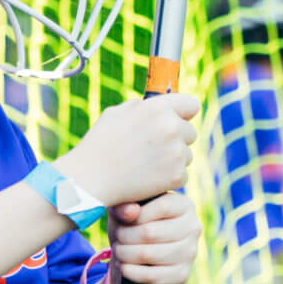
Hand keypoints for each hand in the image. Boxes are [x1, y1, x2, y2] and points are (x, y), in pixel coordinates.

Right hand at [63, 94, 197, 204]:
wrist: (90, 178)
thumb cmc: (100, 144)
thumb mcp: (117, 113)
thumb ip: (145, 107)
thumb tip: (162, 106)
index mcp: (158, 108)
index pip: (191, 105)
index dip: (184, 114)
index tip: (178, 121)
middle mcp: (172, 127)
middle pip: (190, 132)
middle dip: (176, 139)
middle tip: (152, 149)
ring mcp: (176, 153)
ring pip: (187, 155)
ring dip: (173, 160)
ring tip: (145, 164)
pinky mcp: (177, 175)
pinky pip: (182, 175)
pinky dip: (168, 178)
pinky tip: (148, 178)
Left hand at [107, 190, 197, 283]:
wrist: (140, 254)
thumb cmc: (134, 224)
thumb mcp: (125, 209)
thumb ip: (124, 204)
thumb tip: (132, 211)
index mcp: (185, 205)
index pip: (162, 206)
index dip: (136, 215)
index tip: (122, 221)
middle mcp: (193, 228)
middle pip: (150, 232)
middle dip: (125, 236)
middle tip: (117, 237)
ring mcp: (190, 253)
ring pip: (148, 254)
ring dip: (124, 254)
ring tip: (118, 250)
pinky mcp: (182, 275)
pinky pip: (151, 275)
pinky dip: (130, 271)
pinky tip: (123, 266)